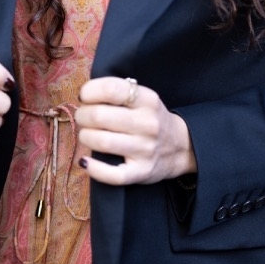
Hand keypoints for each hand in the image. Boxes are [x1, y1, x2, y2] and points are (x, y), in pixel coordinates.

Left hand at [75, 77, 196, 185]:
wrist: (182, 147)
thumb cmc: (152, 119)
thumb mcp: (144, 98)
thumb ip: (118, 93)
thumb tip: (84, 95)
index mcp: (148, 100)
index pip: (111, 89)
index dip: (90, 91)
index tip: (84, 96)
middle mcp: (148, 124)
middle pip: (99, 116)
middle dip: (82, 115)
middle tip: (83, 117)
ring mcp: (145, 150)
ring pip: (102, 142)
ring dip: (85, 137)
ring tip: (87, 135)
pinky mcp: (141, 172)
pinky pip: (111, 174)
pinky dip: (94, 168)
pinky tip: (86, 162)